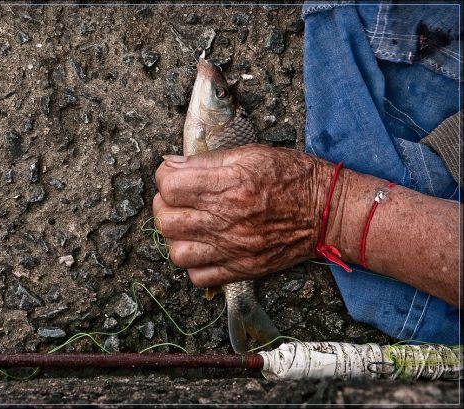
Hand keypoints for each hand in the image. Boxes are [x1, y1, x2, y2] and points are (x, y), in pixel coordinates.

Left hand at [153, 144, 335, 287]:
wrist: (328, 211)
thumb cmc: (293, 176)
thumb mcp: (252, 154)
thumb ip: (208, 160)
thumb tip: (171, 163)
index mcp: (229, 185)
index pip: (170, 185)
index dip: (165, 176)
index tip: (174, 175)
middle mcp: (227, 220)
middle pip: (167, 221)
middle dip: (165, 206)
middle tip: (178, 199)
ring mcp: (234, 249)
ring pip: (178, 253)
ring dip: (176, 237)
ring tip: (188, 225)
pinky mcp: (243, 269)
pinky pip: (199, 278)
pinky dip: (194, 264)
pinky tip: (203, 247)